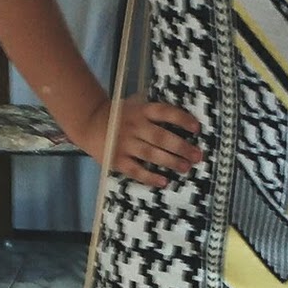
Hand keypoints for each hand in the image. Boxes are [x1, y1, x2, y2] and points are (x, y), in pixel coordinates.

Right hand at [79, 96, 202, 188]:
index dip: (182, 119)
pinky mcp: (116, 160)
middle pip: (161, 137)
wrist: (89, 123)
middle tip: (197, 156)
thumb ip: (154, 112)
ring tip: (186, 167)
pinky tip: (164, 182)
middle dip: (182, 147)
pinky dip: (149, 177)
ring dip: (170, 162)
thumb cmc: (122, 115)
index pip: (165, 112)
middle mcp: (134, 126)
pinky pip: (135, 170)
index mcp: (141, 110)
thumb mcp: (136, 105)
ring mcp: (124, 143)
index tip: (197, 128)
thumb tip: (185, 120)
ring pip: (151, 154)